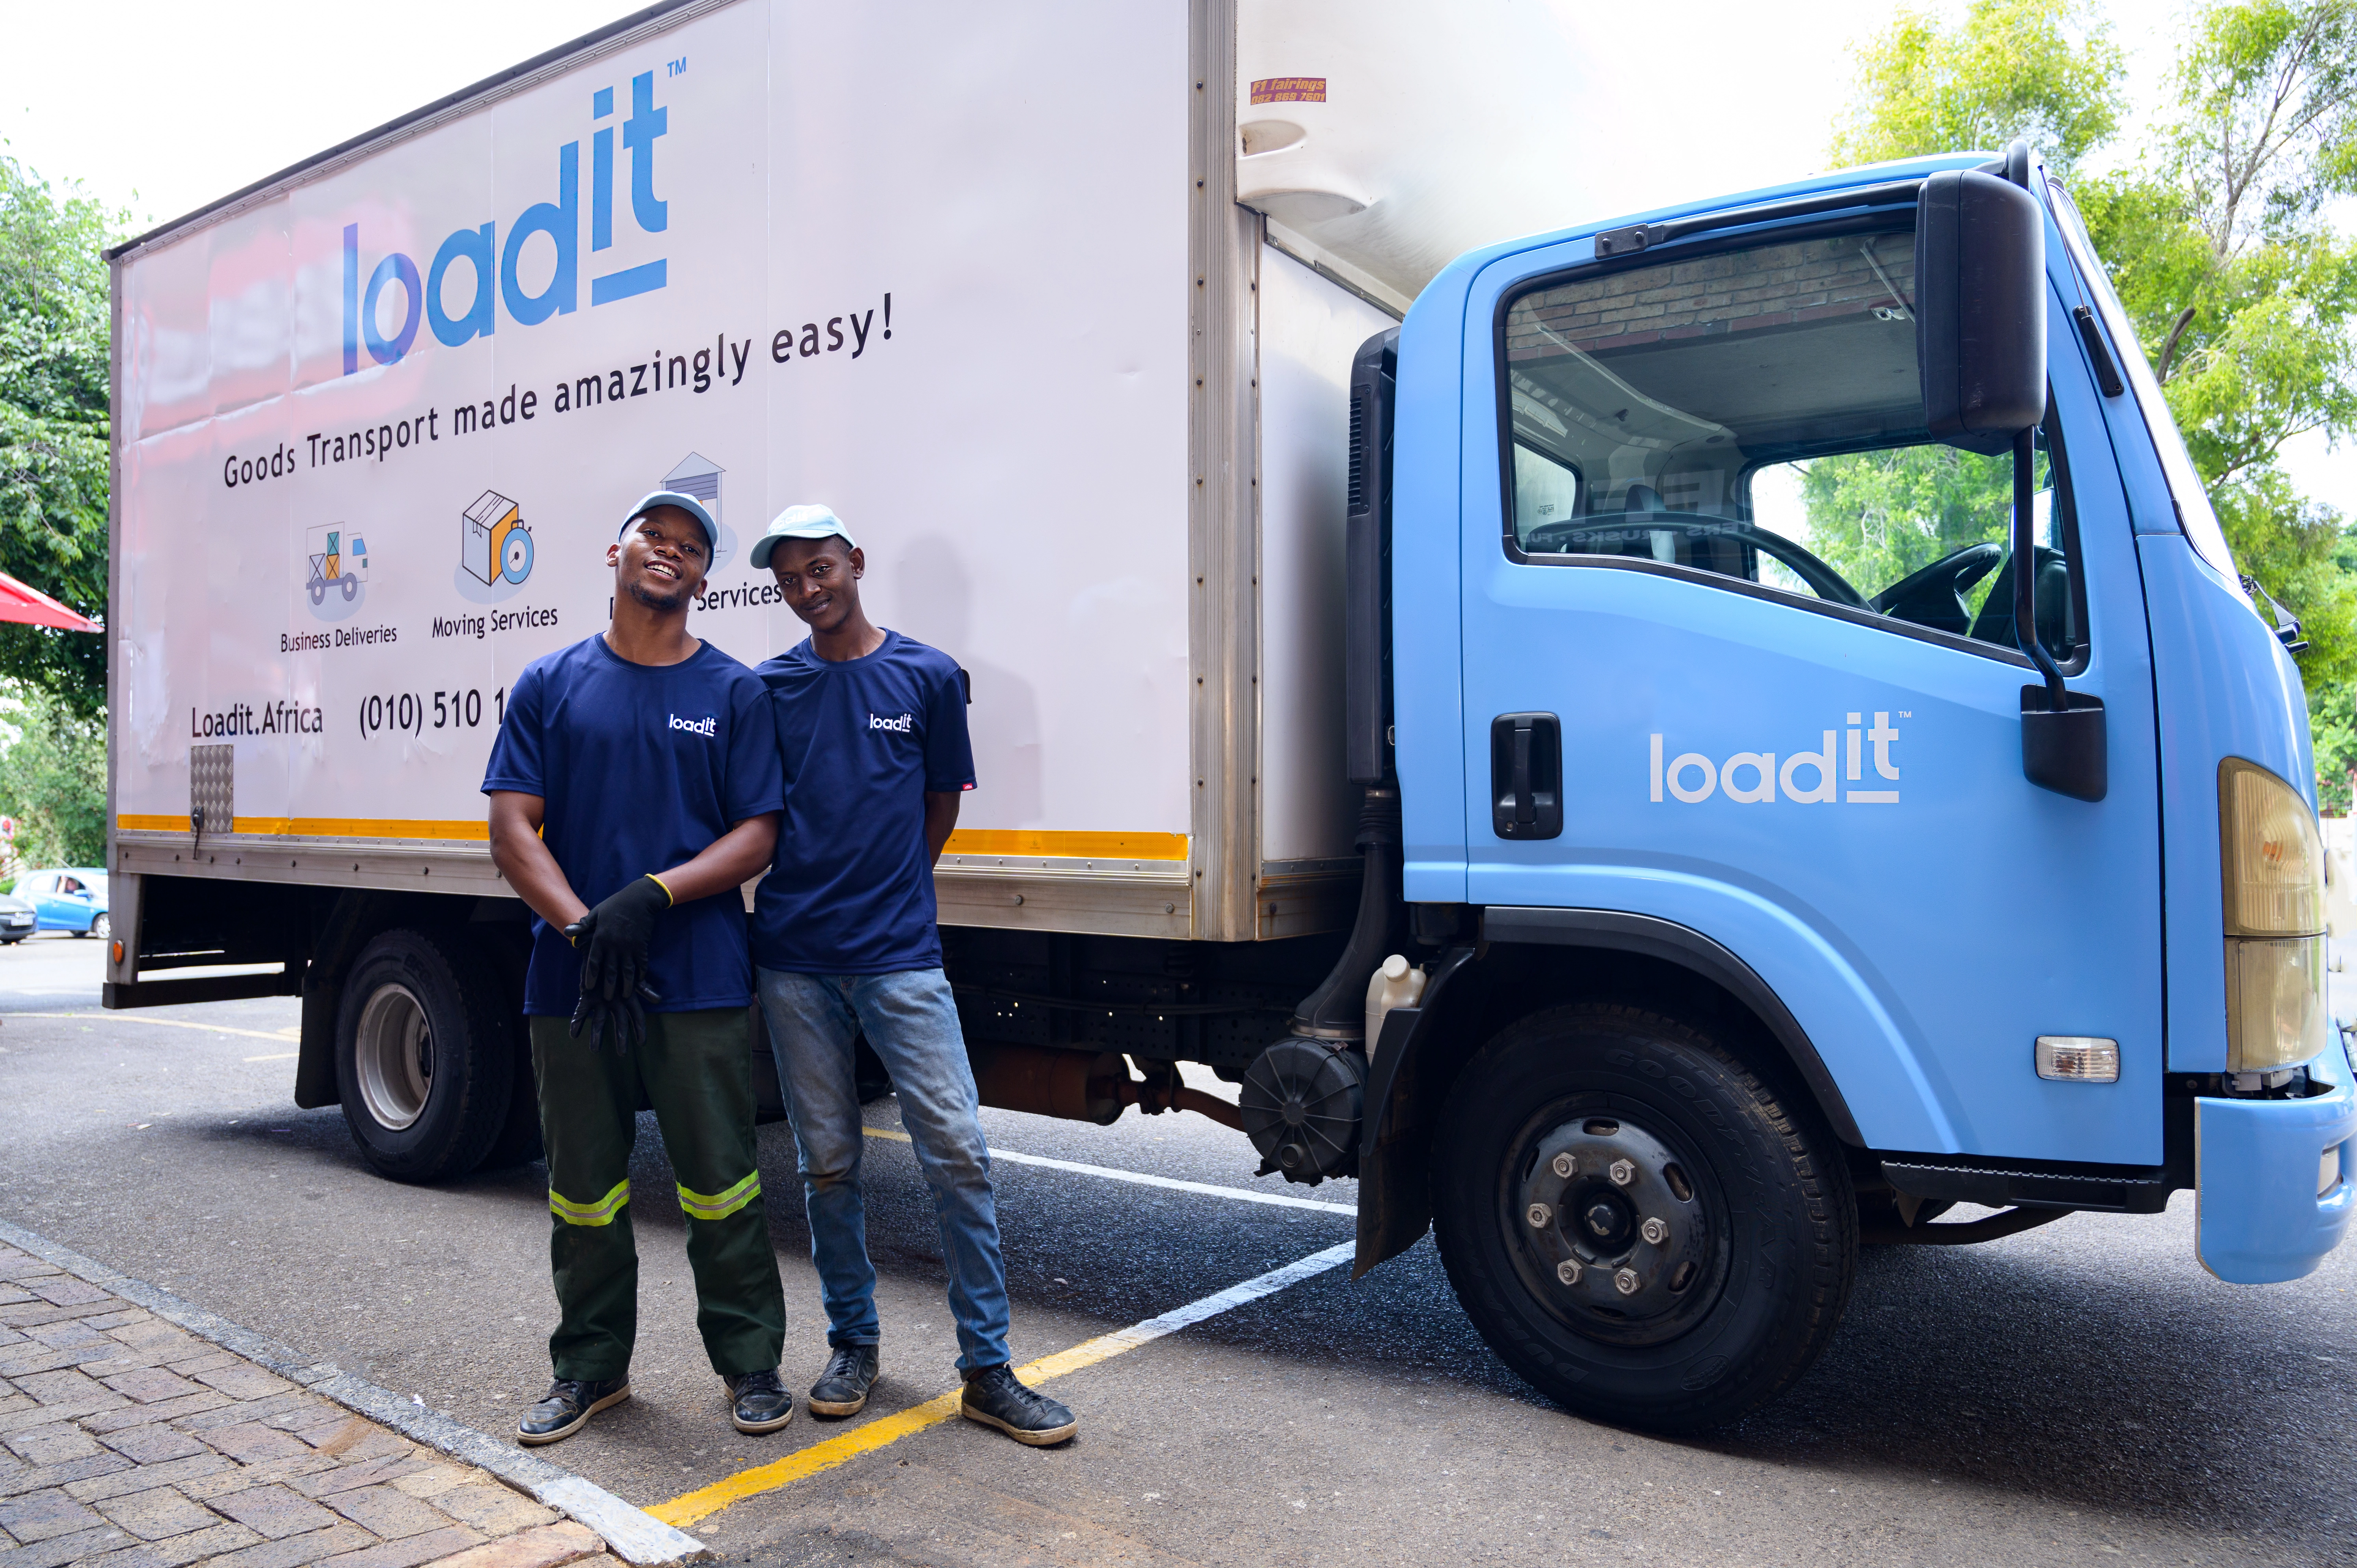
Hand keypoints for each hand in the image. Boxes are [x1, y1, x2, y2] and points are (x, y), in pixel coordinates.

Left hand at [563, 875, 671, 1050]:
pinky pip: (641, 964)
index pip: (594, 962)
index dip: (591, 976)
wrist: (639, 898)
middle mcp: (615, 945)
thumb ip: (583, 926)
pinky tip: (639, 981)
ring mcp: (629, 946)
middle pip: (611, 971)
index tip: (588, 988)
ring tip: (625, 995)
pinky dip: (640, 974)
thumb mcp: (595, 913)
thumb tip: (566, 932)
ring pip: (627, 971)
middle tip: (608, 999)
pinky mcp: (641, 946)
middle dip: (609, 987)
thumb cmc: (614, 905)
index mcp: (601, 938)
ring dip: (626, 985)